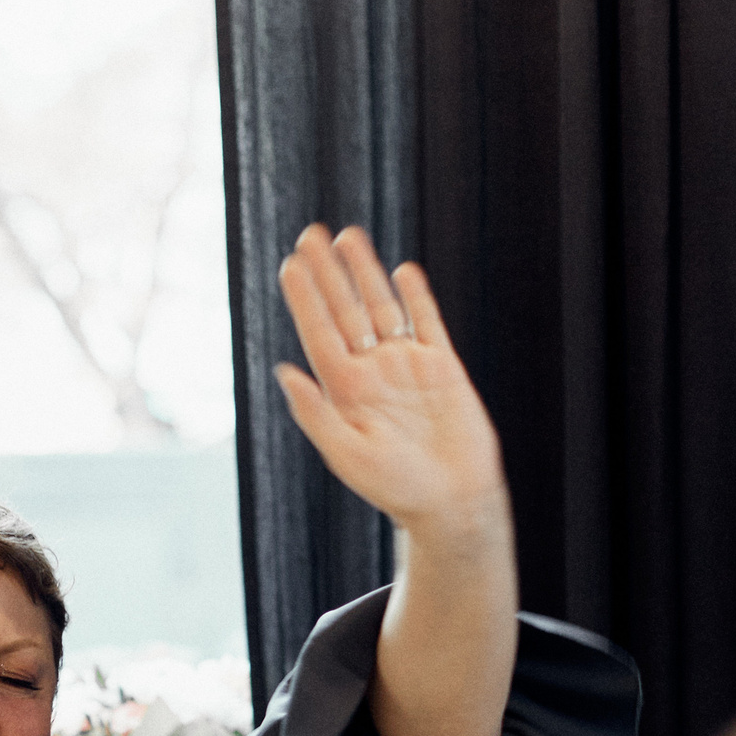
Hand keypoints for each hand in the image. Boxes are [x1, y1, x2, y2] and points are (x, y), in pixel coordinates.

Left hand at [275, 225, 506, 539]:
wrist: (452, 502)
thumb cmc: (395, 488)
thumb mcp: (346, 454)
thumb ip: (315, 411)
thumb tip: (283, 370)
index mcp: (343, 391)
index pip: (319, 332)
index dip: (304, 298)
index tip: (289, 264)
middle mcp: (372, 372)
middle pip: (345, 310)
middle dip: (328, 273)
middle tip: (308, 233)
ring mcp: (407, 366)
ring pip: (382, 308)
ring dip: (365, 273)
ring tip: (347, 237)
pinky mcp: (443, 368)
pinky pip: (427, 323)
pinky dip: (416, 297)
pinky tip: (402, 271)